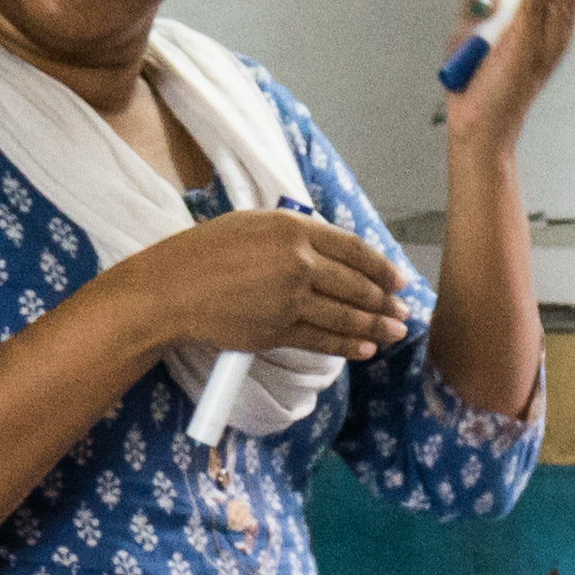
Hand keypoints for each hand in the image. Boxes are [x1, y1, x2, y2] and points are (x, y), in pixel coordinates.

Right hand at [122, 208, 411, 363]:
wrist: (171, 288)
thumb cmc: (205, 253)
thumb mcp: (253, 225)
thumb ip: (294, 236)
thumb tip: (329, 253)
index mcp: (293, 229)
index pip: (353, 249)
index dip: (382, 267)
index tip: (399, 279)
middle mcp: (297, 262)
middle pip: (356, 285)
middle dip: (385, 302)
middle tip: (403, 311)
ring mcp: (290, 299)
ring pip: (345, 316)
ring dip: (376, 327)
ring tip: (394, 332)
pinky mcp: (279, 330)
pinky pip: (323, 341)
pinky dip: (348, 346)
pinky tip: (365, 349)